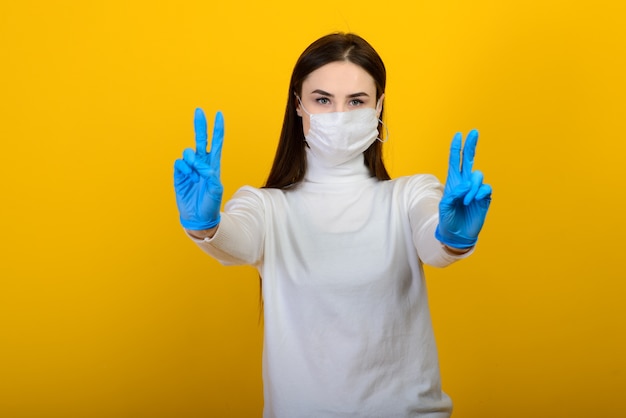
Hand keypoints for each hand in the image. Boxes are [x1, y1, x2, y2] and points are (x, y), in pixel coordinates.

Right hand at [174, 108, 223, 229]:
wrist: (198, 216)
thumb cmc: (210, 204)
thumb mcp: (216, 190)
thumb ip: (210, 175)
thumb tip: (201, 164)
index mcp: (213, 165)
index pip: (216, 143)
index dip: (217, 129)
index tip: (219, 115)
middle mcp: (201, 163)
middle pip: (200, 140)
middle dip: (200, 125)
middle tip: (199, 111)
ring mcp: (190, 168)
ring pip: (188, 152)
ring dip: (192, 161)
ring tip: (196, 176)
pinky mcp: (179, 174)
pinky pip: (179, 163)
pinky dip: (184, 169)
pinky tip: (188, 178)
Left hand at [435, 129, 491, 248]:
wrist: (457, 234)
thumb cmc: (447, 219)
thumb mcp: (444, 206)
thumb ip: (453, 193)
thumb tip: (466, 184)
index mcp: (453, 181)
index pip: (455, 160)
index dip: (457, 148)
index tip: (459, 135)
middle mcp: (465, 182)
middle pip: (469, 159)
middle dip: (471, 145)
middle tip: (474, 132)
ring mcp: (475, 189)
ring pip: (477, 175)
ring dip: (471, 187)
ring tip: (466, 200)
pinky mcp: (484, 197)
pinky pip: (485, 188)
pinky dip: (479, 192)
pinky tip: (474, 201)